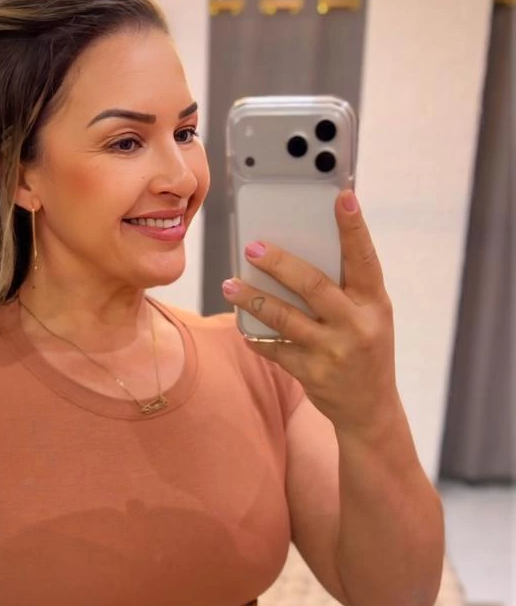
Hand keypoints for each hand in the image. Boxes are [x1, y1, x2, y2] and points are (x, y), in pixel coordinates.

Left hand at [222, 190, 399, 437]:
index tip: (342, 196)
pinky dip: (255, 334)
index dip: (354, 227)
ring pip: (284, 318)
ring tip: (230, 284)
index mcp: (375, 303)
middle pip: (313, 286)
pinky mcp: (310, 374)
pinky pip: (274, 348)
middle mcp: (356, 325)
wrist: (370, 409)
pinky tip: (241, 322)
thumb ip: (347, 288)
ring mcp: (332, 352)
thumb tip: (300, 252)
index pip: (365, 258)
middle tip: (252, 247)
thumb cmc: (366, 348)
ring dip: (253, 298)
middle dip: (279, 264)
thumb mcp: (371, 316)